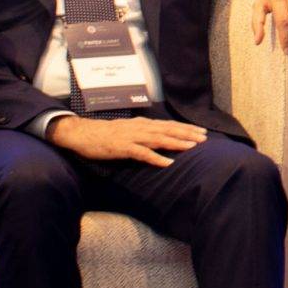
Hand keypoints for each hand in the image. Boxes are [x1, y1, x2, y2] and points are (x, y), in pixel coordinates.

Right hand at [47, 114, 206, 165]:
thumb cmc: (104, 134)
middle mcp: (140, 127)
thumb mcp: (127, 130)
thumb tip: (157, 138)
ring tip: (192, 147)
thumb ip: (142, 133)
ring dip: (177, 143)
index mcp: (142, 123)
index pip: (168, 125)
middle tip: (204, 138)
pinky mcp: (123, 147)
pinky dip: (156, 158)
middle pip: (168, 130)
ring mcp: (132, 137)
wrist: (82, 133)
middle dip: (187, 134)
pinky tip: (168, 163)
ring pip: (159, 139)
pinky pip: (143, 153)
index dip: (186, 128)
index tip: (201, 131)